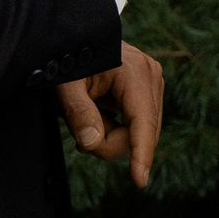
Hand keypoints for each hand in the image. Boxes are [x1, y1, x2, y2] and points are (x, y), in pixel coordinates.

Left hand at [57, 41, 166, 186]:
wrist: (76, 36)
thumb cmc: (68, 57)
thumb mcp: (65, 84)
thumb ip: (78, 113)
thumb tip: (94, 143)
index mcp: (135, 72)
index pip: (141, 122)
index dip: (140, 153)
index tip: (139, 180)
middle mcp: (152, 77)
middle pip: (139, 133)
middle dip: (108, 142)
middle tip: (80, 135)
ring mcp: (154, 83)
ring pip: (138, 133)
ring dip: (111, 134)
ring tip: (88, 116)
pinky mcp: (149, 90)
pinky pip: (137, 125)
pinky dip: (116, 128)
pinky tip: (100, 114)